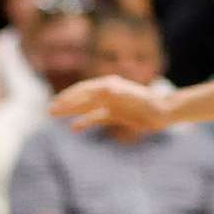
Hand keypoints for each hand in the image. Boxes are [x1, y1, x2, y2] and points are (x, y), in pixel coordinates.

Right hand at [57, 74, 177, 139]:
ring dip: (71, 111)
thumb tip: (102, 88)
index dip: (69, 97)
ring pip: (86, 107)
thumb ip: (116, 92)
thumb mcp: (131, 96)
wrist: (163, 111)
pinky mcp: (117, 114)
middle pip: (81, 97)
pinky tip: (75, 127)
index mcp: (108, 85)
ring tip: (56, 116)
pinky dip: (85, 121)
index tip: (56, 104)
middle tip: (49, 110)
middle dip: (66, 103)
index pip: (83, 90)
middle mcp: (108, 92)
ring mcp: (111, 103)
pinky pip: (97, 117)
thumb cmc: (147, 103)